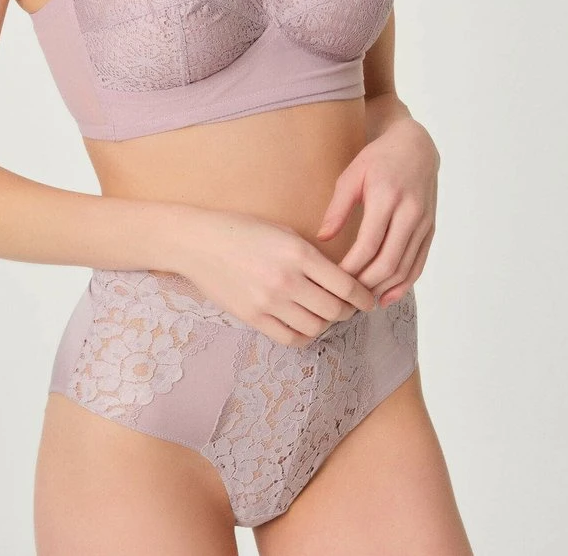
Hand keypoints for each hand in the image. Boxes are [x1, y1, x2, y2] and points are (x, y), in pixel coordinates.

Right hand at [178, 208, 376, 347]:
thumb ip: (312, 256)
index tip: (368, 299)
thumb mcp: (283, 232)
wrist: (199, 242)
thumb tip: (342, 279)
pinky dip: (305, 335)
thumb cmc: (242, 230)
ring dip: (326, 324)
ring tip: (324, 315)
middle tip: (349, 308)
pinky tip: (304, 325)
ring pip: (316, 327)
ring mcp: (269, 302)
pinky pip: (291, 338)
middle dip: (348, 312)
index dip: (363, 296)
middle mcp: (287, 280)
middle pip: (335, 310)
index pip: (346, 285)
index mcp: (298, 252)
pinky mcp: (253, 318)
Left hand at [315, 119, 438, 307]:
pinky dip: (404, 284)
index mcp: (386, 197)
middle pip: (388, 262)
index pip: (368, 244)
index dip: (351, 268)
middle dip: (366, 284)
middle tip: (346, 296)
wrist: (416, 146)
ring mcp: (424, 223)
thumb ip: (337, 208)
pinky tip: (387, 296)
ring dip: (384, 288)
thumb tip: (322, 239)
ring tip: (362, 300)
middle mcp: (409, 212)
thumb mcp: (351, 175)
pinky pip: (419, 263)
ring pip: (405, 267)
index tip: (333, 280)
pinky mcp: (431, 229)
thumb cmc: (378, 158)